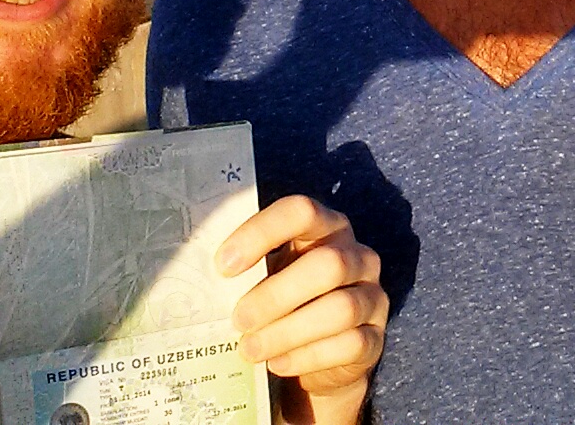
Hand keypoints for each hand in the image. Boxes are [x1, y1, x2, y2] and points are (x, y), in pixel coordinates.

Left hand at [217, 195, 388, 399]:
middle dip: (275, 295)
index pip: (301, 211)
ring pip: (340, 309)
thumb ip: (246, 271)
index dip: (262, 232)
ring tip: (250, 349)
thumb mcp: (267, 278)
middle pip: (327, 264)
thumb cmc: (283, 305)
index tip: (223, 266)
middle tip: (238, 319)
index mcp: (326, 228)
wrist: (319, 357)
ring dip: (287, 331)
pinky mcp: (375, 339)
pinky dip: (307, 357)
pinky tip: (278, 364)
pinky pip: (349, 344)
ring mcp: (372, 297)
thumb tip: (199, 282)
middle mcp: (358, 256)